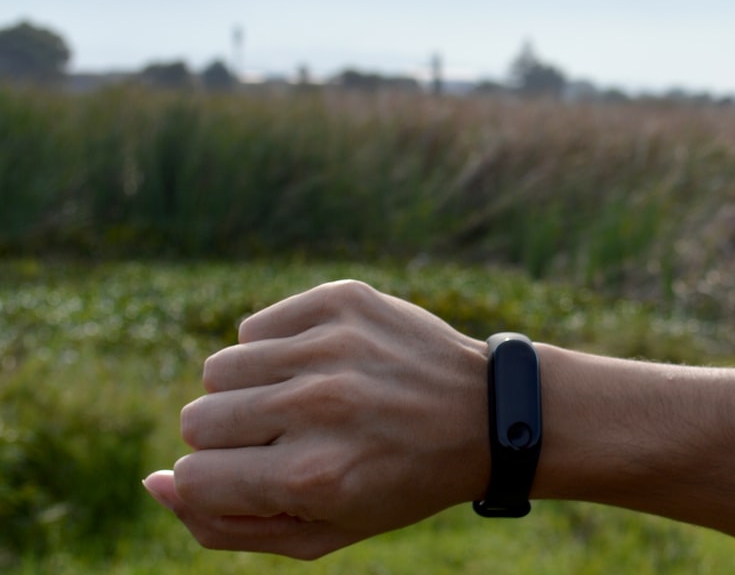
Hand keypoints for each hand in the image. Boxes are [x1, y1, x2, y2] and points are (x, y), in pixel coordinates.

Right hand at [143, 280, 489, 558]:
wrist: (484, 414)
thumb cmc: (399, 481)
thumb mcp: (322, 531)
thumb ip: (227, 523)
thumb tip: (154, 482)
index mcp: (313, 476)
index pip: (194, 475)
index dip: (219, 482)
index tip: (263, 477)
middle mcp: (318, 406)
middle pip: (197, 418)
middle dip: (231, 439)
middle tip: (290, 440)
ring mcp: (331, 345)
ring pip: (220, 368)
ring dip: (250, 391)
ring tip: (304, 402)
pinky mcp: (341, 299)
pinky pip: (255, 328)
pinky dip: (276, 350)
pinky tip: (323, 365)